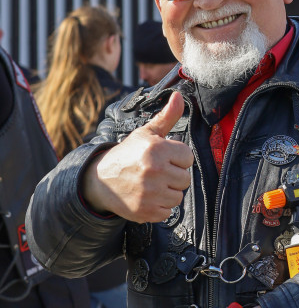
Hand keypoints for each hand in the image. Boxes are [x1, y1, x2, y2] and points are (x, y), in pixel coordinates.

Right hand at [82, 91, 193, 221]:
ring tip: (153, 183)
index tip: (164, 157)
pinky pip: (168, 211)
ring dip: (168, 191)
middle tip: (157, 171)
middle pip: (185, 178)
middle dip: (174, 175)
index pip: (188, 157)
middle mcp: (154, 171)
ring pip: (178, 196)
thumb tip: (179, 96)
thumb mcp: (146, 133)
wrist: (101, 180)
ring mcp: (150, 193)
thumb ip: (167, 116)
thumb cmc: (128, 154)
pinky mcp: (146, 211)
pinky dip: (160, 206)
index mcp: (156, 149)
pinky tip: (148, 196)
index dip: (177, 157)